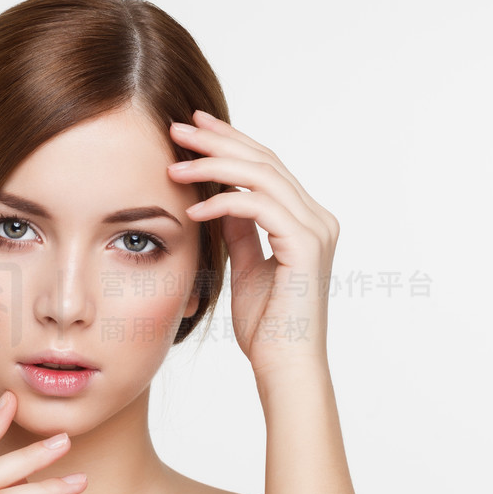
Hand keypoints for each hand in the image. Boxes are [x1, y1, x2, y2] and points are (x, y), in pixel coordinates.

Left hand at [167, 110, 339, 373]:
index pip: (265, 167)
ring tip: (176, 163)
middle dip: (218, 140)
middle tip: (179, 126)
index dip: (230, 144)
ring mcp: (315, 229)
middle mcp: (317, 218)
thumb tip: (220, 201)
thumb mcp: (247, 268)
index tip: (194, 129)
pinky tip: (194, 209)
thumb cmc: (267, 327)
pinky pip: (258, 207)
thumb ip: (240, 232)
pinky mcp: (306, 245)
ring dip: (214, 165)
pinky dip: (223, 203)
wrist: (286, 367)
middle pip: (264, 160)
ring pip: (261, 176)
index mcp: (305, 221)